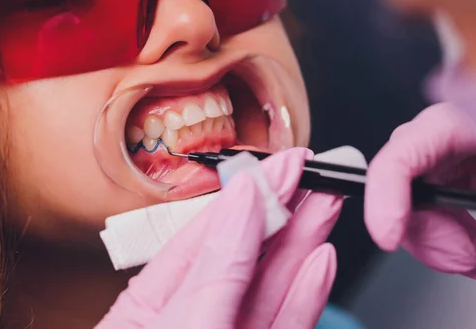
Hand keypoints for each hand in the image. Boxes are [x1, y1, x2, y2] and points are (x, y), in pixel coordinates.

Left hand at [96, 148, 342, 328]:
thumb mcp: (181, 323)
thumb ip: (217, 268)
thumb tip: (243, 201)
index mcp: (149, 305)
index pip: (204, 235)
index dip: (246, 195)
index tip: (281, 163)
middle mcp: (190, 316)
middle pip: (244, 254)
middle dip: (282, 208)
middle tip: (313, 172)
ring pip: (270, 285)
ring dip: (302, 242)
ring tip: (325, 201)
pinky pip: (285, 323)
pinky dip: (306, 293)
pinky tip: (320, 259)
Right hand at [365, 103, 475, 279]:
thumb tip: (458, 87)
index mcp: (460, 117)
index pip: (401, 153)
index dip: (385, 195)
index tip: (389, 235)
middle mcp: (445, 134)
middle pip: (402, 186)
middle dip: (427, 232)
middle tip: (461, 259)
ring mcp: (450, 156)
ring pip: (415, 204)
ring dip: (441, 243)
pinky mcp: (458, 173)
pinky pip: (436, 210)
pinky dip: (452, 237)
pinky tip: (475, 250)